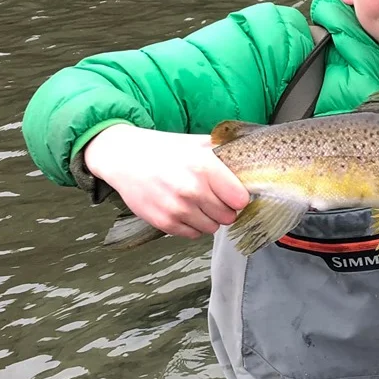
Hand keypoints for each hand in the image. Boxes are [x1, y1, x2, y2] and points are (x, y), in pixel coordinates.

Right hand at [84, 125, 249, 239]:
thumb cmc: (164, 150)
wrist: (124, 157)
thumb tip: (254, 166)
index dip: (238, 197)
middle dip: (224, 208)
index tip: (232, 193)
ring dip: (208, 218)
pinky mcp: (164, 222)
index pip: (240, 199)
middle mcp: (192, 190)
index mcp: (204, 167)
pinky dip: (192, 225)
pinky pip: (193, 234)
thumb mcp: (198, 143)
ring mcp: (177, 208)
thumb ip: (226, 154)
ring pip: (212, 228)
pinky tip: (183, 208)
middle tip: (213, 197)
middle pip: (228, 216)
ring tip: (197, 202)